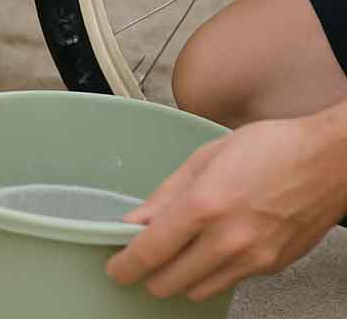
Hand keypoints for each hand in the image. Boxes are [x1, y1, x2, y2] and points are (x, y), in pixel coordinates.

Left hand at [106, 115, 346, 300]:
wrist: (327, 161)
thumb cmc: (269, 148)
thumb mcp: (204, 158)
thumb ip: (165, 195)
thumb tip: (135, 220)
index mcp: (204, 206)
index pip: (150, 252)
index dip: (125, 265)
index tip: (115, 268)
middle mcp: (228, 240)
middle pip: (170, 281)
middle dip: (149, 274)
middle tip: (141, 257)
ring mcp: (253, 260)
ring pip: (198, 290)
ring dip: (180, 277)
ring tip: (177, 251)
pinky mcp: (272, 269)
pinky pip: (229, 281)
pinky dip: (212, 272)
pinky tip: (213, 247)